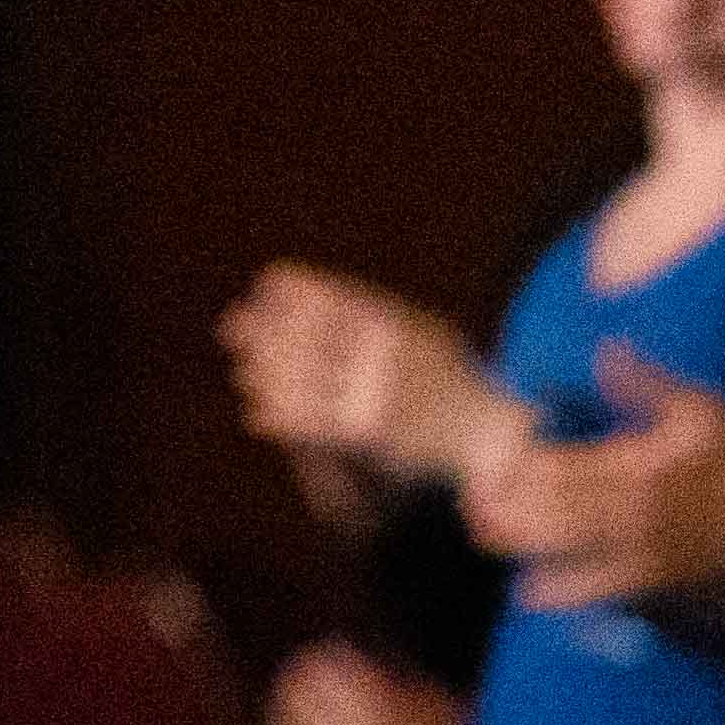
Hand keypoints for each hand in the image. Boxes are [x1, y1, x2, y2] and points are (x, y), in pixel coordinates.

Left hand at [219, 262, 507, 478]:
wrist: (487, 432)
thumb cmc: (443, 377)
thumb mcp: (412, 326)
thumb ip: (357, 308)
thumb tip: (282, 293)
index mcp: (388, 317)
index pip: (313, 293)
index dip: (277, 298)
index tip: (260, 305)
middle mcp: (380, 348)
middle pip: (297, 334)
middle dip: (259, 337)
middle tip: (238, 343)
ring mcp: (374, 388)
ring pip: (294, 378)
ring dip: (261, 378)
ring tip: (248, 380)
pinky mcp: (369, 428)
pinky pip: (306, 419)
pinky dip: (275, 416)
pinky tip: (259, 415)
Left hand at [460, 343, 724, 608]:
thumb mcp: (697, 409)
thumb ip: (645, 383)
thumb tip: (607, 350)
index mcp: (635, 463)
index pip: (561, 465)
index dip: (519, 467)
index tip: (490, 462)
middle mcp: (628, 508)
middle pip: (551, 508)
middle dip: (507, 506)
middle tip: (470, 502)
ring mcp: (638, 546)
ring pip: (566, 547)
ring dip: (521, 543)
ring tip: (482, 534)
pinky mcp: (651, 577)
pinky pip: (599, 589)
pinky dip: (563, 592)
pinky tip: (529, 593)